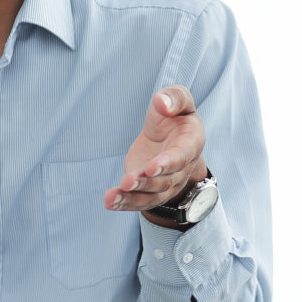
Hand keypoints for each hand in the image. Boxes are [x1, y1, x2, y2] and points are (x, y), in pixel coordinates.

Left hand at [105, 85, 207, 222]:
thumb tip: (161, 102)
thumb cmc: (175, 115)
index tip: (151, 167)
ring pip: (152, 196)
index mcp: (191, 144)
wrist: (170, 135)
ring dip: (131, 198)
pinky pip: (139, 200)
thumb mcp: (178, 99)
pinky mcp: (149, 189)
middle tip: (126, 181)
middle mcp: (181, 168)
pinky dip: (124, 203)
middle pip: (165, 181)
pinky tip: (110, 202)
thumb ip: (174, 98)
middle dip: (145, 183)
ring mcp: (166, 183)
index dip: (167, 164)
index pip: (180, 157)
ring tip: (111, 197)